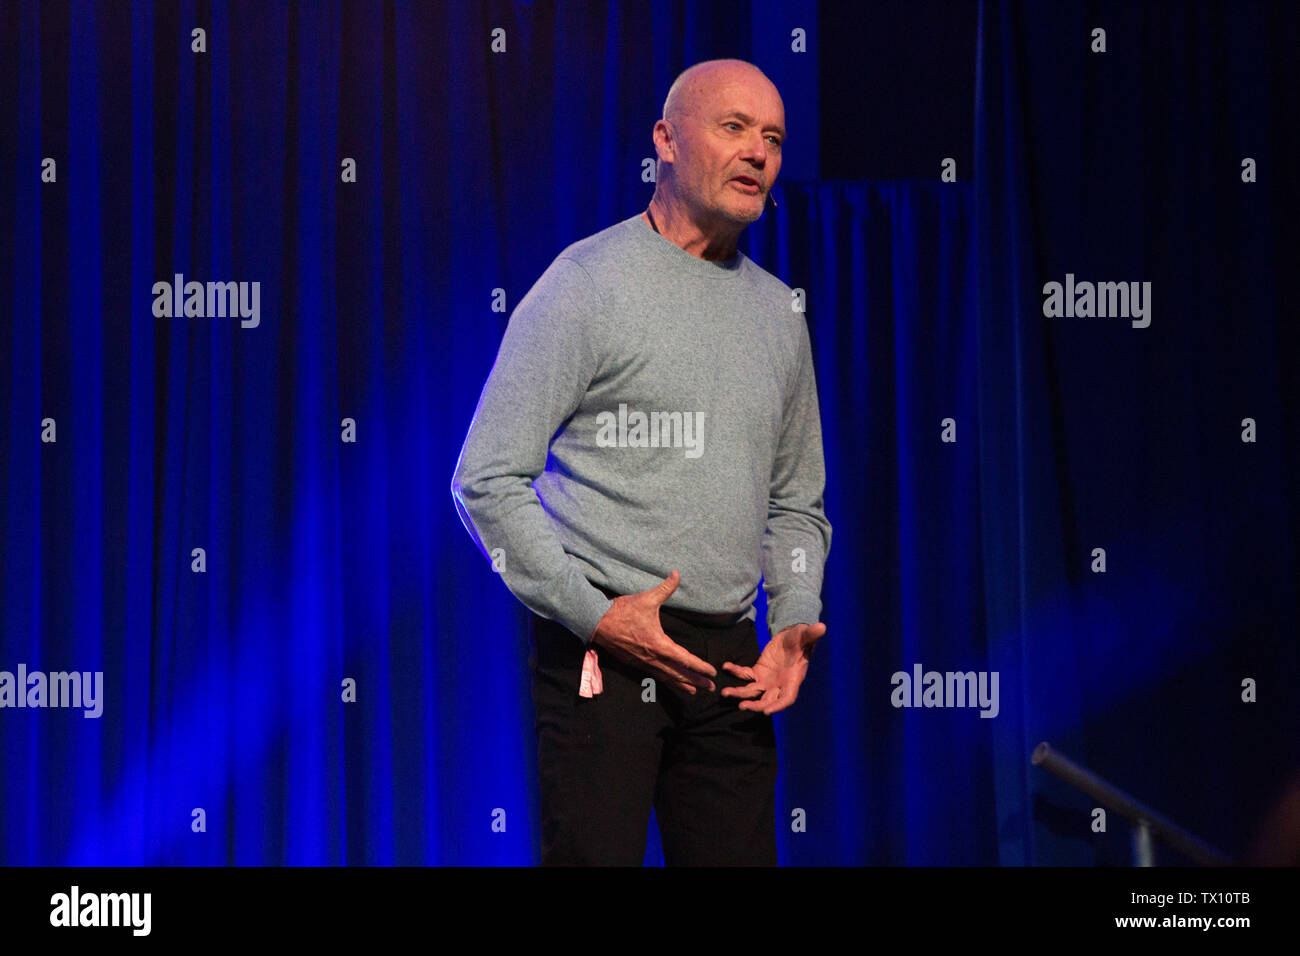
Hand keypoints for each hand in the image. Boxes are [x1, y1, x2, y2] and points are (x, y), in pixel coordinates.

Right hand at [590, 571, 716, 695]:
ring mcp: (643, 662)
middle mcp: (652, 658)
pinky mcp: (635, 663)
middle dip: (696, 681)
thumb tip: (677, 574)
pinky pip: (655, 675)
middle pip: (679, 674)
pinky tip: (671, 682)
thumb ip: (665, 588)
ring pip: (667, 677)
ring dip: (682, 685)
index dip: (699, 666)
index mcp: (659, 644)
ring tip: (695, 692)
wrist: (597, 622)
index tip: (711, 672)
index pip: (684, 659)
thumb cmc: (623, 611)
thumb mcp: (647, 599)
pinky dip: (666, 680)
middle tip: (711, 688)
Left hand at [721, 622, 825, 713]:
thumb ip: (811, 634)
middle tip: (742, 706)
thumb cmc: (801, 638)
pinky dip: (736, 672)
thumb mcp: (805, 635)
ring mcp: (768, 680)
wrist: (791, 637)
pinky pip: (745, 675)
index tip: (766, 712)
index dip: (777, 706)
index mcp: (793, 679)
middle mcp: (779, 684)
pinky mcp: (758, 672)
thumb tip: (821, 627)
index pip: (787, 698)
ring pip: (753, 691)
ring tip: (726, 693)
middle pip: (767, 700)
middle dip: (755, 705)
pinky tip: (727, 666)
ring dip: (740, 694)